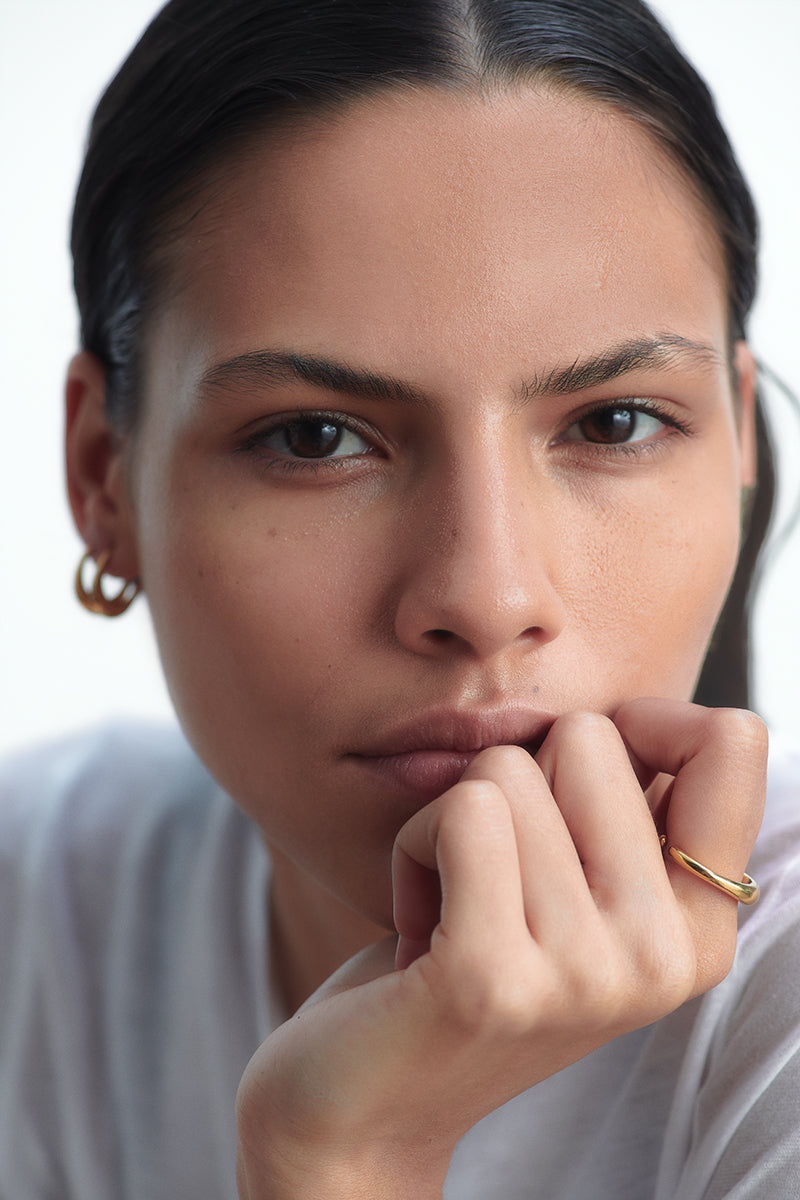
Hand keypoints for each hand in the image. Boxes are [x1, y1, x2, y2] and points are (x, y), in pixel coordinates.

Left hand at [235, 700, 766, 1197]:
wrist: (367, 1104)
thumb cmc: (468, 958)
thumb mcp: (577, 890)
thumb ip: (627, 811)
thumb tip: (644, 709)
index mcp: (698, 929)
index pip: (732, 741)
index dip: (644, 722)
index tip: (572, 782)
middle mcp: (662, 957)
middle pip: (588, 736)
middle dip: (518, 781)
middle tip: (493, 878)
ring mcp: (584, 973)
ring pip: (507, 769)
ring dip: (450, 821)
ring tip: (454, 908)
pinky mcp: (492, 977)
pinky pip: (460, 811)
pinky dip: (414, 845)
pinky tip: (417, 925)